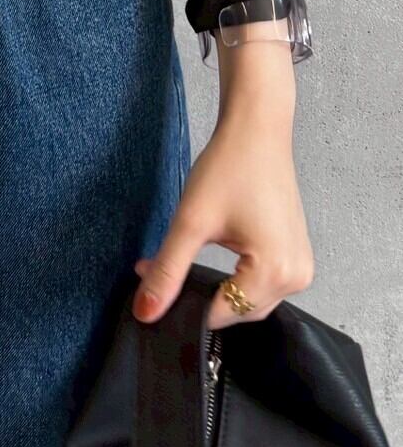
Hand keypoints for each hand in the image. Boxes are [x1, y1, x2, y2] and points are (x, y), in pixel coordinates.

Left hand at [132, 49, 313, 330]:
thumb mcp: (191, 222)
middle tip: (161, 270)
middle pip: (239, 310)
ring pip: (249, 299)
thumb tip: (146, 313)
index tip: (156, 285)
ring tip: (184, 258)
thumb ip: (168, 271)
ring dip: (217, 287)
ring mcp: (300, 266)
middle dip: (200, 295)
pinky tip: (212, 254)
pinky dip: (235, 276)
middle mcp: (296, 277)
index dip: (185, 305)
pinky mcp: (294, 254)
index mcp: (275, 273)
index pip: (223, 314)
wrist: (256, 131)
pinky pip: (262, 282)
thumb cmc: (229, 168)